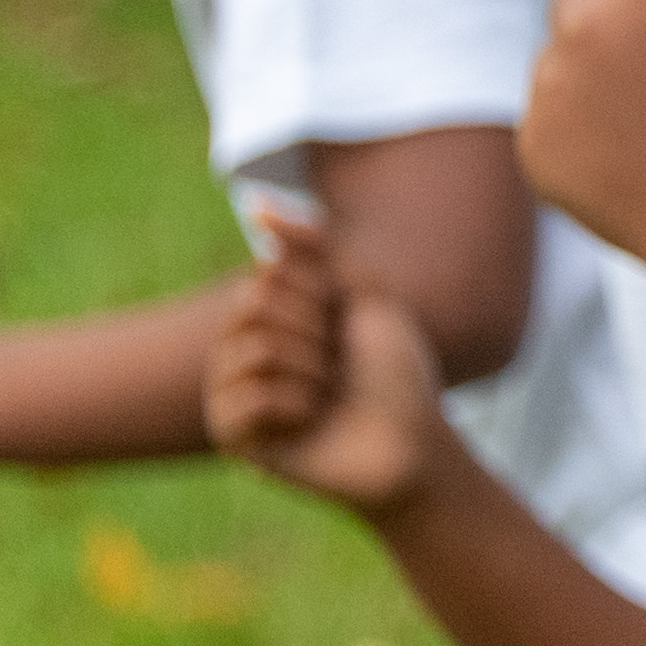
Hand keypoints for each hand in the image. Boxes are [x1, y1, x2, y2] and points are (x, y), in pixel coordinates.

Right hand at [206, 220, 452, 518]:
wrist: (413, 445)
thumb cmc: (394, 374)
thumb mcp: (365, 295)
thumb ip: (316, 245)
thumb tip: (255, 200)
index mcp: (269, 313)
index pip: (268, 274)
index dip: (321, 296)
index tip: (346, 325)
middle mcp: (242, 346)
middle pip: (253, 304)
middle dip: (315, 333)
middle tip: (339, 368)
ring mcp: (232, 390)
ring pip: (252, 349)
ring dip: (310, 371)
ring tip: (327, 397)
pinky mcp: (232, 433)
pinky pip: (247, 396)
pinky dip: (294, 406)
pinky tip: (310, 424)